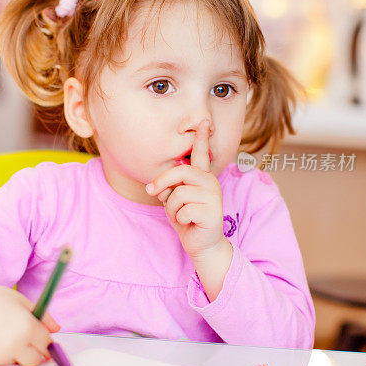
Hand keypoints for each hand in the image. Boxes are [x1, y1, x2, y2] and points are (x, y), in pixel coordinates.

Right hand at [0, 272, 59, 365]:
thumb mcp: (20, 300)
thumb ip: (42, 316)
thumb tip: (56, 330)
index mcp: (27, 326)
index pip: (47, 344)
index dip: (44, 339)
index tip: (39, 336)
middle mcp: (14, 344)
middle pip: (35, 360)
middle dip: (33, 351)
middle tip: (22, 338)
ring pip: (16, 362)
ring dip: (15, 353)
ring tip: (1, 333)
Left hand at [146, 119, 225, 259]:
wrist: (201, 244)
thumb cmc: (187, 218)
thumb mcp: (175, 199)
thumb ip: (171, 187)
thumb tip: (157, 185)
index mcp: (201, 176)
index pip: (201, 154)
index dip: (202, 137)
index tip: (203, 121)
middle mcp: (210, 182)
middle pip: (181, 171)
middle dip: (162, 182)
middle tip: (152, 192)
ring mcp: (213, 196)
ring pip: (178, 194)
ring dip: (172, 209)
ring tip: (181, 215)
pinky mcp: (213, 212)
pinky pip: (183, 210)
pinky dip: (179, 220)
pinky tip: (189, 223)